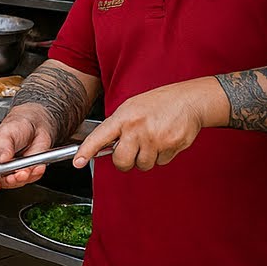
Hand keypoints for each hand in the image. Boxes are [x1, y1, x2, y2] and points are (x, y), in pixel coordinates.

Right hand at [0, 105, 56, 192]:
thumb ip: (3, 146)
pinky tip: (37, 166)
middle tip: (17, 175)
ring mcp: (15, 170)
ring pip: (19, 182)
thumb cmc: (16, 126)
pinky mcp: (29, 171)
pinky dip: (36, 173)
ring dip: (25, 177)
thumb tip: (2, 159)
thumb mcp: (5, 133)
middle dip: (11, 180)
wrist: (35, 125)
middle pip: (2, 181)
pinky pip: (33, 177)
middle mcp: (1, 167)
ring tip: (28, 169)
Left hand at [74, 82, 207, 170]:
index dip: (86, 151)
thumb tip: (103, 146)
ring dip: (146, 158)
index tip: (77, 162)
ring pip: (143, 165)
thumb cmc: (158, 104)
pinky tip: (164, 140)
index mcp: (124, 118)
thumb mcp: (131, 108)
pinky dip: (161, 156)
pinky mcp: (171, 147)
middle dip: (125, 161)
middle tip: (131, 150)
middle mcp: (137, 129)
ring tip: (152, 140)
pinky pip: (160, 163)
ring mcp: (155, 139)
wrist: (189, 101)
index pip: (99, 137)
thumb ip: (117, 126)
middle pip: (122, 162)